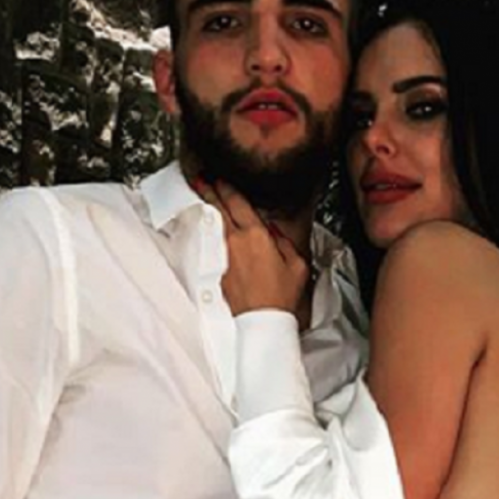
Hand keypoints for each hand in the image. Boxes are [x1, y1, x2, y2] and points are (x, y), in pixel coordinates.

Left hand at [195, 179, 308, 315]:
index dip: (227, 187)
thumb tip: (273, 232)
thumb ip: (283, 241)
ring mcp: (224, 255)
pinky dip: (215, 232)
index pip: (238, 203)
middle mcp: (236, 242)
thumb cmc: (281, 295)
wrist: (262, 320)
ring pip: (215, 225)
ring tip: (204, 196)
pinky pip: (217, 244)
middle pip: (219, 209)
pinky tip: (214, 228)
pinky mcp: (219, 270)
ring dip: (210, 208)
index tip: (220, 178)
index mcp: (256, 236)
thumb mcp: (296, 263)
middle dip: (210, 191)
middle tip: (201, 178)